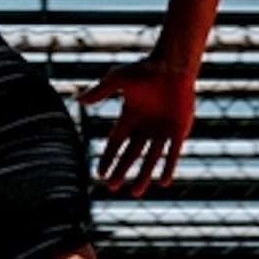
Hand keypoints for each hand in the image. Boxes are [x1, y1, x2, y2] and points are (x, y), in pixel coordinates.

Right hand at [79, 55, 194, 196]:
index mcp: (129, 117)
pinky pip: (172, 154)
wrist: (174, 65)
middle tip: (112, 187)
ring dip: (143, 175)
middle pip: (130, 155)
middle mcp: (144, 127)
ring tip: (135, 193)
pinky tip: (163, 182)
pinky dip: (168, 167)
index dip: (107, 158)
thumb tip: (79, 102)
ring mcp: (162, 130)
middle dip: (121, 171)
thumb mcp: (118, 78)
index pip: (115, 143)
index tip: (99, 174)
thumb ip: (100, 91)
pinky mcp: (178, 131)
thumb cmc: (146, 69)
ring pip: (150, 159)